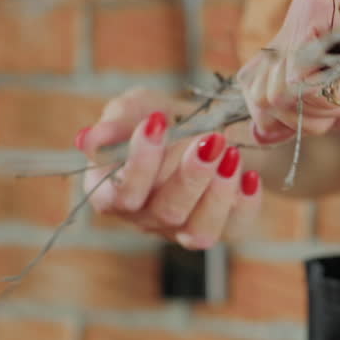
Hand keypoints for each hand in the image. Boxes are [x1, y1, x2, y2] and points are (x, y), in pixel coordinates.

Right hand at [76, 88, 262, 249]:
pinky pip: (234, 230)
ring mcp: (184, 230)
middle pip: (162, 213)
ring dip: (216, 193)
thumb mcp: (142, 107)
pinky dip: (246, 204)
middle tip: (209, 140)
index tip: (158, 121)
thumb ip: (118, 119)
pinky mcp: (223, 230)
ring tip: (231, 154)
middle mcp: (146, 218)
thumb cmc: (167, 122)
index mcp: (114, 191)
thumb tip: (88, 139)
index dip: (137, 164)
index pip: (116, 197)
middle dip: (187, 176)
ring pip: (197, 232)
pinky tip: (250, 176)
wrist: (211, 129)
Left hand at [238, 0, 339, 139]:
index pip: (254, 84)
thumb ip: (299, 118)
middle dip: (299, 115)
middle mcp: (301, 23)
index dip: (278, 116)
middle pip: (258, 85)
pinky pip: (295, 69)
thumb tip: (257, 127)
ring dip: (316, 105)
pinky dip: (325, 94)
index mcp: (304, 45)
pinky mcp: (321, 8)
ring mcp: (308, 13)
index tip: (325, 120)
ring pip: (274, 80)